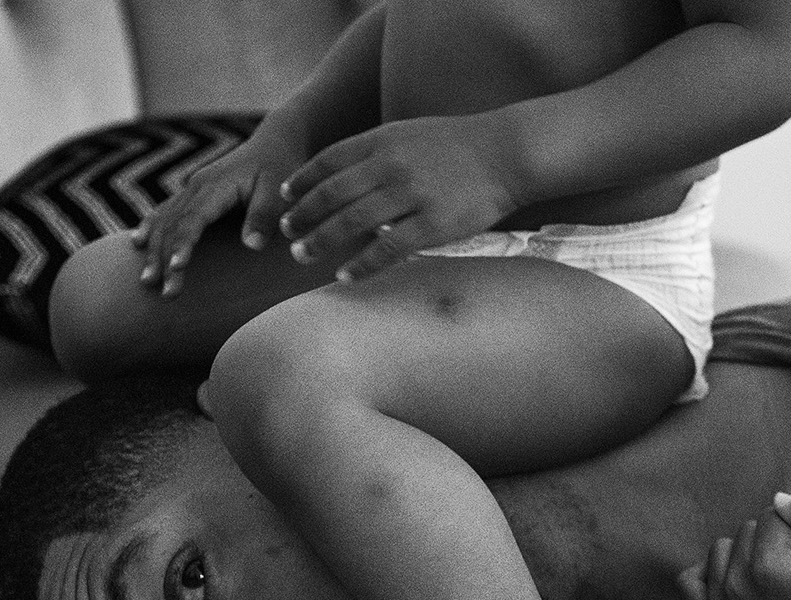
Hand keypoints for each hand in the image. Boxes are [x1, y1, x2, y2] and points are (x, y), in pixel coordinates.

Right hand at [131, 122, 308, 296]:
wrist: (276, 143)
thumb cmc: (280, 167)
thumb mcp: (279, 190)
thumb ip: (265, 216)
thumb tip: (252, 245)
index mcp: (215, 186)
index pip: (192, 220)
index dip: (182, 244)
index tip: (176, 269)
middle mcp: (197, 186)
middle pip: (171, 224)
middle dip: (161, 257)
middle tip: (157, 288)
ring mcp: (192, 189)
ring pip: (163, 220)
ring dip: (153, 249)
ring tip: (146, 280)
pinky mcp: (194, 193)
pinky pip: (166, 212)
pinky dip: (151, 228)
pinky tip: (138, 244)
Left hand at [276, 116, 518, 282]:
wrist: (506, 153)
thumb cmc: (460, 146)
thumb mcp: (410, 134)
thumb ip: (378, 153)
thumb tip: (346, 178)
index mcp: (383, 141)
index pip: (329, 161)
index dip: (302, 181)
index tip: (284, 198)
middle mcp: (390, 166)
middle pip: (332, 194)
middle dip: (302, 215)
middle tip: (284, 233)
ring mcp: (411, 196)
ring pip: (351, 222)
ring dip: (320, 241)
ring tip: (301, 256)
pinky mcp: (432, 224)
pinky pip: (387, 249)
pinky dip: (361, 264)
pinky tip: (344, 275)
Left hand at [677, 493, 790, 599]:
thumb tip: (779, 499)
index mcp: (768, 568)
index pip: (772, 515)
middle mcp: (735, 586)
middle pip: (746, 530)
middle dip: (770, 543)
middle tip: (788, 575)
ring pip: (721, 549)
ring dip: (742, 557)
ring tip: (766, 582)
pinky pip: (688, 578)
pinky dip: (708, 575)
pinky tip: (732, 583)